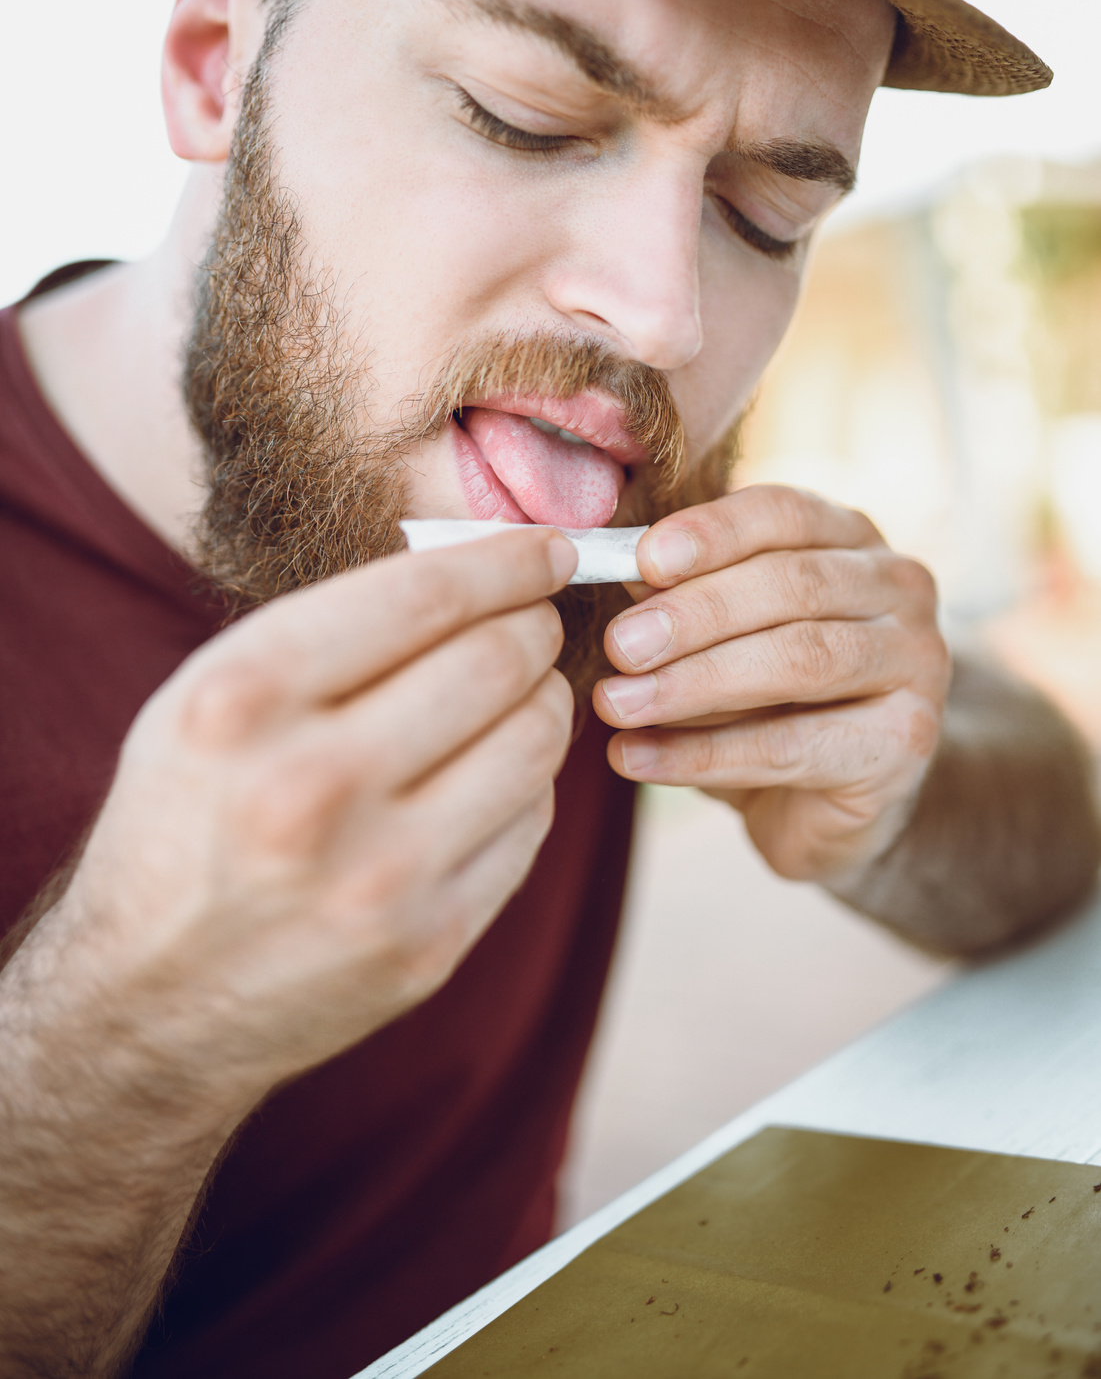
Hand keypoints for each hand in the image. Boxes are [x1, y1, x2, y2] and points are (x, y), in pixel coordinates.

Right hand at [57, 528, 576, 1100]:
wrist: (142, 1000)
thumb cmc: (186, 819)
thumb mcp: (212, 698)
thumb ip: (333, 631)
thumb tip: (480, 570)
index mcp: (242, 701)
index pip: (425, 594)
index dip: (509, 559)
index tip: (547, 550)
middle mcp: (308, 787)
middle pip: (496, 661)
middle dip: (534, 624)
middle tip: (533, 621)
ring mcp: (375, 877)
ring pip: (535, 739)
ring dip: (545, 699)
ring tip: (519, 695)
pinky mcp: (426, 945)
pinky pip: (530, 824)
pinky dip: (527, 782)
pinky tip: (493, 774)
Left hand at [593, 486, 949, 881]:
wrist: (824, 802)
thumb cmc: (763, 699)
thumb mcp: (717, 637)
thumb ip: (681, 598)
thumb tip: (623, 574)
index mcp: (849, 537)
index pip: (783, 513)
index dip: (712, 532)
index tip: (641, 561)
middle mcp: (898, 586)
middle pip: (791, 585)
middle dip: (694, 614)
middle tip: (619, 646)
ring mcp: (917, 662)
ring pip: (799, 660)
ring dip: (694, 683)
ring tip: (617, 704)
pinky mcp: (906, 740)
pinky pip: (793, 745)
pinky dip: (704, 755)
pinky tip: (637, 758)